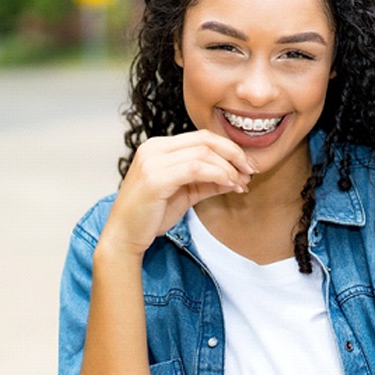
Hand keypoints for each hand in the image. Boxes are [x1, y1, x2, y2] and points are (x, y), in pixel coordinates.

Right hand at [99, 130, 255, 255]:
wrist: (124, 237)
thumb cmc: (151, 215)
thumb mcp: (186, 193)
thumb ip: (209, 182)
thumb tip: (238, 177)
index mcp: (159, 147)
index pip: (202, 137)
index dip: (229, 148)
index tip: (247, 164)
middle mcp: (154, 148)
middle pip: (205, 140)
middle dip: (233, 153)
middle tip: (250, 170)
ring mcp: (152, 161)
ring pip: (203, 153)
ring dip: (228, 168)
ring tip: (241, 183)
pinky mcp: (155, 178)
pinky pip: (195, 168)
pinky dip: (218, 175)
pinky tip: (230, 185)